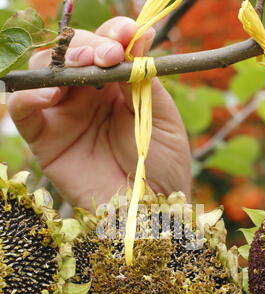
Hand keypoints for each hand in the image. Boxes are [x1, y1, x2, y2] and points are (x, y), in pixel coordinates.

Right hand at [8, 18, 190, 208]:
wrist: (151, 210)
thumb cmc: (164, 167)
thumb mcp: (162, 117)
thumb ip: (142, 78)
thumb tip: (137, 36)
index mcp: (117, 89)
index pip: (104, 49)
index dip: (111, 35)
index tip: (125, 34)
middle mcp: (87, 98)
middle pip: (71, 55)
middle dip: (88, 46)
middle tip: (107, 54)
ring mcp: (64, 117)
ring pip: (44, 73)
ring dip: (59, 62)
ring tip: (83, 68)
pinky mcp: (45, 140)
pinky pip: (23, 109)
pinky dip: (29, 95)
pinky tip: (51, 94)